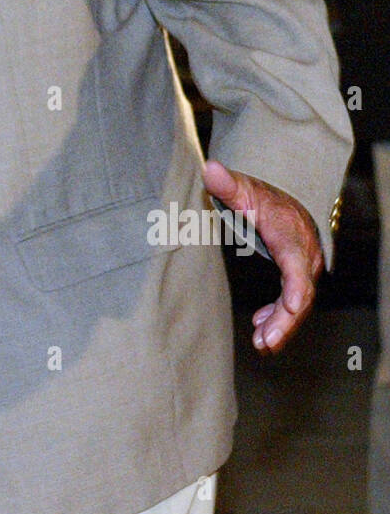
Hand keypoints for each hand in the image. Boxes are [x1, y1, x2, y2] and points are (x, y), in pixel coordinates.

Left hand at [202, 160, 323, 355]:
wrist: (285, 199)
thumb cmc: (262, 197)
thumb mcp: (244, 189)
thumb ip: (228, 184)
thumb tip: (209, 170)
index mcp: (290, 237)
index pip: (297, 267)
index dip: (294, 290)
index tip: (289, 309)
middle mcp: (304, 256)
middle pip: (301, 294)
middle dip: (286, 320)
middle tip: (266, 341)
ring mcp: (303, 268)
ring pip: (298, 303)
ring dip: (282, 325)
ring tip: (262, 343)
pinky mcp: (297, 276)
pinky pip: (292, 301)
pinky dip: (279, 316)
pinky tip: (261, 327)